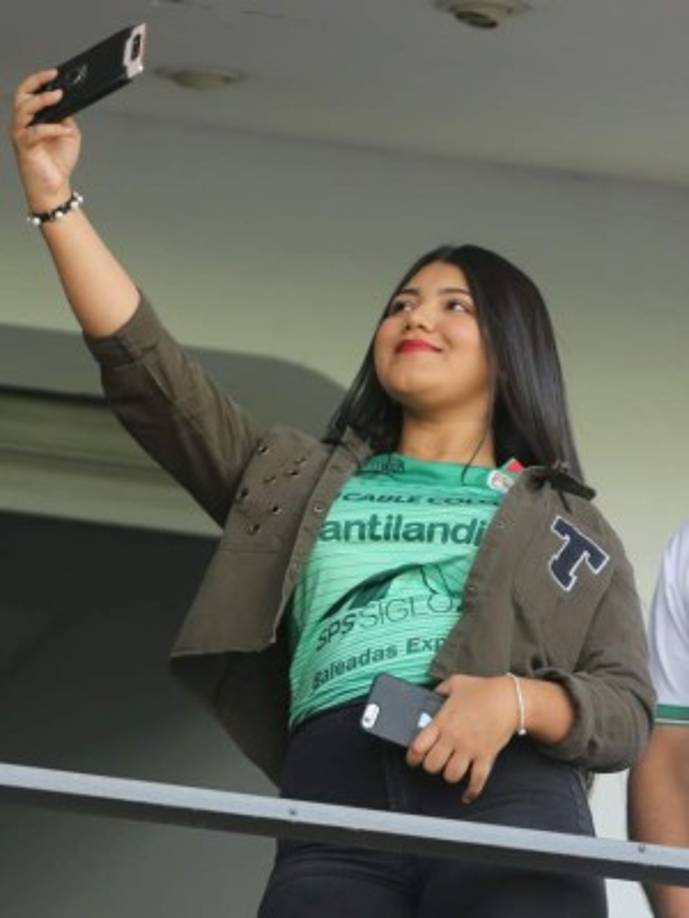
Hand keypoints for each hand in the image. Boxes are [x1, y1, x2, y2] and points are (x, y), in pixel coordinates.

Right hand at [8, 69, 81, 211]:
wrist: (55, 185)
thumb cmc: (58, 161)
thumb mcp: (68, 133)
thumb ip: (66, 116)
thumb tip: (68, 102)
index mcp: (32, 117)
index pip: (29, 92)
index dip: (39, 80)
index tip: (54, 73)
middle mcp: (23, 123)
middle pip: (22, 95)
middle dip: (36, 84)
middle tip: (54, 81)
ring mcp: (21, 133)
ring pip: (24, 109)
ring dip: (42, 101)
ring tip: (58, 98)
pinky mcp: (24, 146)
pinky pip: (35, 131)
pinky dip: (51, 128)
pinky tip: (63, 130)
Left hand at [406, 674, 517, 802]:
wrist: (510, 699)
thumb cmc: (482, 689)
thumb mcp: (456, 683)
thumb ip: (439, 690)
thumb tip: (431, 696)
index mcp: (443, 721)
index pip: (418, 746)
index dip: (412, 757)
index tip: (412, 759)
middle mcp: (453, 738)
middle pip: (432, 765)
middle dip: (430, 766)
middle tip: (433, 761)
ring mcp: (470, 749)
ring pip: (451, 775)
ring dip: (449, 775)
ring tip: (450, 768)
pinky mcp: (486, 757)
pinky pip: (477, 781)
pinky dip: (471, 791)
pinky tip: (466, 795)